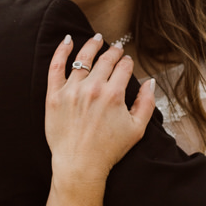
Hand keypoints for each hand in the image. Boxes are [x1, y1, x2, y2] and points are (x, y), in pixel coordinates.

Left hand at [45, 35, 156, 192]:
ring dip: (92, 45)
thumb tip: (151, 82)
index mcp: (113, 95)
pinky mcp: (54, 96)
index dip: (128, 63)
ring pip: (83, 58)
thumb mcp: (137, 129)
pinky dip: (62, 50)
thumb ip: (147, 103)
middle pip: (105, 60)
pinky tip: (68, 40)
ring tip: (97, 39)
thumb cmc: (109, 150)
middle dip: (114, 52)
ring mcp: (71, 91)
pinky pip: (56, 66)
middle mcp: (92, 89)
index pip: (124, 68)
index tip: (127, 62)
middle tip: (116, 49)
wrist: (79, 166)